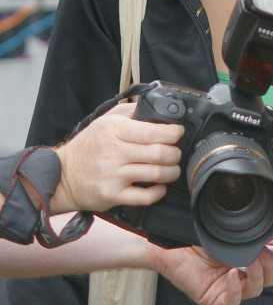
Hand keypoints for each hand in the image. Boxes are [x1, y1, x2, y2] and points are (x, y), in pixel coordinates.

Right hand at [51, 103, 183, 213]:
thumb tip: (154, 107)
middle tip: (175, 153)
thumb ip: (129, 111)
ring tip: (171, 169)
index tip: (178, 132)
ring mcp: (113, 176)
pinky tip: (159, 185)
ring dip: (172, 172)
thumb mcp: (104, 121)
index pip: (152, 131)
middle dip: (175, 153)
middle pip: (159, 153)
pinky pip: (145, 196)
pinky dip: (159, 191)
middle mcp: (114, 152)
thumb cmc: (88, 147)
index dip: (172, 132)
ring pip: (156, 174)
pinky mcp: (113, 195)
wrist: (63, 175)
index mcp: (114, 131)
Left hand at [152, 235, 272, 304]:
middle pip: (268, 280)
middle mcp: (240, 275)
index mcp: (247, 260)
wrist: (173, 243)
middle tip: (267, 252)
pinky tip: (232, 273)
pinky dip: (236, 288)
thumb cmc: (200, 236)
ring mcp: (228, 288)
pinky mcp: (215, 298)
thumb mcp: (234, 233)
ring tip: (253, 260)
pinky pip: (233, 300)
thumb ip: (259, 235)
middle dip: (272, 266)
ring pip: (255, 290)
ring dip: (257, 275)